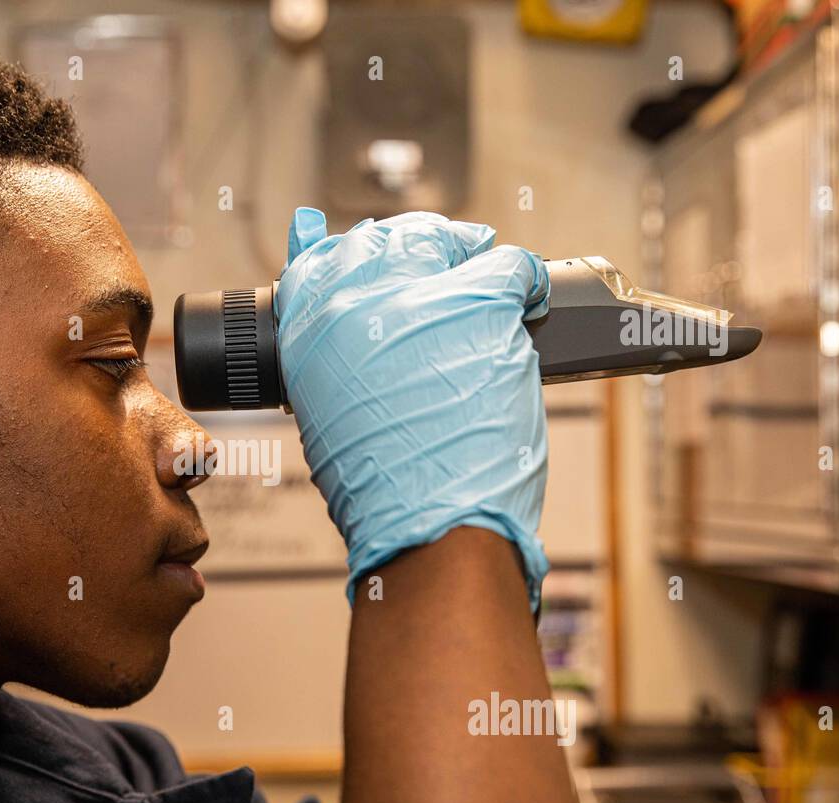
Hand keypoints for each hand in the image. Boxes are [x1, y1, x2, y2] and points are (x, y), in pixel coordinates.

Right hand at [276, 207, 550, 609]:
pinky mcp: (480, 306)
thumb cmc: (382, 494)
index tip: (382, 261)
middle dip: (416, 249)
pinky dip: (526, 278)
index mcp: (308, 334)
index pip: (322, 261)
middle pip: (386, 242)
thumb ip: (337, 368)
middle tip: (443, 266)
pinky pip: (511, 266)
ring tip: (483, 282)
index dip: (358, 256)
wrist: (429, 526)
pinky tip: (530, 296)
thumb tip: (357, 341)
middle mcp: (353, 304)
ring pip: (445, 243)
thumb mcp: (328, 422)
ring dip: (466, 260)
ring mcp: (417, 299)